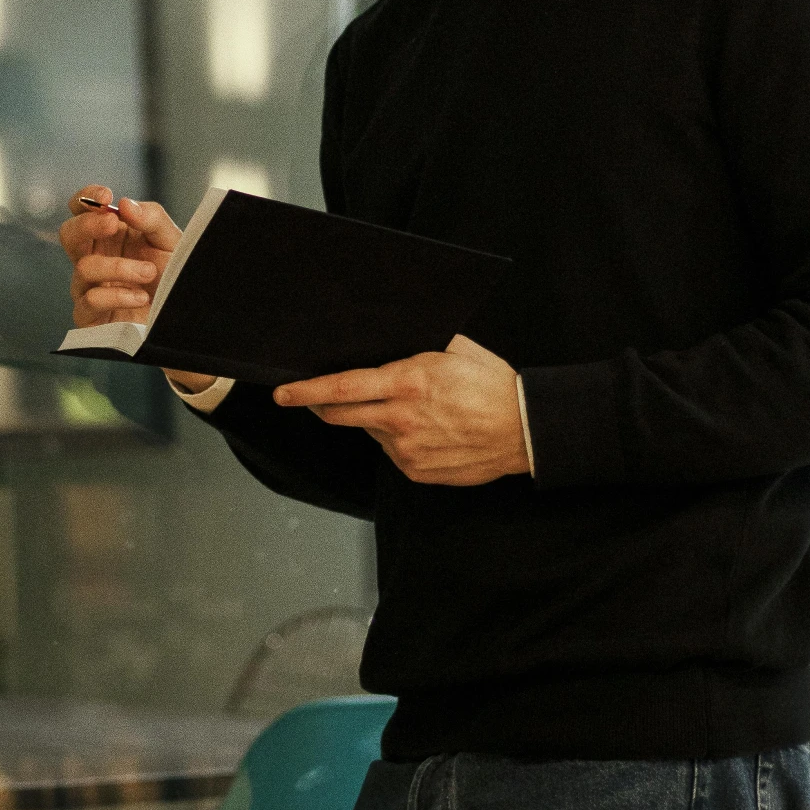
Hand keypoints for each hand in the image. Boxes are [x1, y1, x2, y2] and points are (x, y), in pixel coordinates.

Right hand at [59, 187, 213, 395]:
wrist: (183, 316)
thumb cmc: (173, 276)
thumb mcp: (171, 241)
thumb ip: (152, 218)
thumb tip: (124, 204)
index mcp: (109, 235)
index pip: (81, 209)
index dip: (86, 198)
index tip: (105, 196)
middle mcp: (94, 258)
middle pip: (68, 234)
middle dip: (87, 225)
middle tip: (112, 224)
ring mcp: (89, 287)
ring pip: (83, 268)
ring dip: (118, 267)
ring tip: (149, 272)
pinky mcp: (91, 317)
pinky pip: (89, 302)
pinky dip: (116, 296)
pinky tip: (140, 296)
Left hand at [272, 334, 529, 485]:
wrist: (526, 430)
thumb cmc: (493, 385)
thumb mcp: (454, 348)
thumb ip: (415, 345)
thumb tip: (385, 339)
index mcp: (407, 383)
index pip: (341, 388)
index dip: (306, 391)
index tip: (283, 392)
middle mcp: (401, 419)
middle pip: (341, 415)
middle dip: (321, 407)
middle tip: (317, 399)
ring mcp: (407, 449)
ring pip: (370, 431)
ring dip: (375, 419)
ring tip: (412, 409)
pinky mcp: (416, 471)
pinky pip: (393, 452)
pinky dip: (398, 439)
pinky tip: (427, 430)